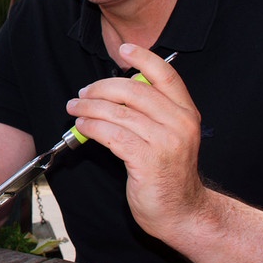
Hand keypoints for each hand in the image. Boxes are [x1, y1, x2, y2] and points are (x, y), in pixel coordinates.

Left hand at [66, 43, 204, 236]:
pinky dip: (92, 127)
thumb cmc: (169, 174)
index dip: (144, 58)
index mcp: (187, 113)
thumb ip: (151, 113)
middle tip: (82, 92)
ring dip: (90, 107)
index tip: (124, 49)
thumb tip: (113, 93)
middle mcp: (180, 123)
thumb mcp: (169, 136)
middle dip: (101, 88)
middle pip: (134, 91)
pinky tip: (83, 126)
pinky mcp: (148, 160)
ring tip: (75, 108)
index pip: (166, 75)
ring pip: (119, 112)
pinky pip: (112, 134)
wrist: (182, 213)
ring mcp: (166, 142)